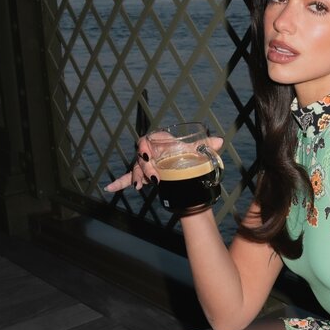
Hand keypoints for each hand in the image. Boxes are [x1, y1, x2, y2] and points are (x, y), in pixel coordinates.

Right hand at [104, 134, 223, 193]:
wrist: (184, 164)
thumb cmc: (187, 152)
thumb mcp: (195, 149)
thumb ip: (205, 144)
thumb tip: (220, 141)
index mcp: (159, 141)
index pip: (147, 140)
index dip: (145, 148)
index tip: (149, 158)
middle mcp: (150, 151)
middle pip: (140, 157)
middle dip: (144, 168)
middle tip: (154, 179)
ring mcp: (145, 163)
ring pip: (136, 168)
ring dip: (137, 177)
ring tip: (141, 186)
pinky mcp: (142, 174)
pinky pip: (128, 177)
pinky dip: (120, 183)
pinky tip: (109, 189)